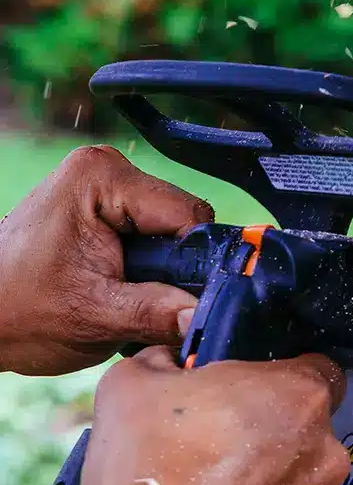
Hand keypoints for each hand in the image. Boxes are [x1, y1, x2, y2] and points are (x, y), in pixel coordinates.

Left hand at [0, 145, 212, 373]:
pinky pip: (150, 228)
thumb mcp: (92, 317)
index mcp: (103, 177)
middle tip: (139, 299)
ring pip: (169, 227)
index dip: (191, 260)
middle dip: (170, 265)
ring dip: (157, 266)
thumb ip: (155, 312)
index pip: (186, 213)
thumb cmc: (14, 311)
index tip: (182, 296)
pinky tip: (119, 281)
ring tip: (123, 293)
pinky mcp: (104, 200)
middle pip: (180, 219)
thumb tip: (202, 314)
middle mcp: (107, 167)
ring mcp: (104, 181)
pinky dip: (143, 260)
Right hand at [82, 346, 349, 484]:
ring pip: (303, 474)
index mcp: (298, 393)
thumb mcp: (130, 390)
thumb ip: (159, 361)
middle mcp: (324, 445)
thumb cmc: (148, 476)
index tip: (250, 395)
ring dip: (273, 476)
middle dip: (273, 431)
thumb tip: (164, 360)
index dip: (280, 380)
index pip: (313, 369)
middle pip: (307, 424)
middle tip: (226, 444)